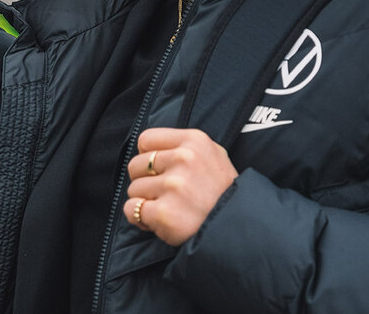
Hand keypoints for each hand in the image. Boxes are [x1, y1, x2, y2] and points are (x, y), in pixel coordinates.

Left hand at [122, 127, 237, 245]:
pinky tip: (159, 221)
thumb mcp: (213, 155)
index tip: (159, 170)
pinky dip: (140, 218)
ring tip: (168, 208)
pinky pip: (131, 209)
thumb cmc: (222, 192)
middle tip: (164, 193)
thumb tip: (146, 147)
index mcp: (194, 141)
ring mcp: (173, 186)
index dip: (147, 156)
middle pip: (136, 164)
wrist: (237, 229)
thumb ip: (184, 145)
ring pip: (133, 188)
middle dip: (144, 181)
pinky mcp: (164, 212)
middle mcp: (184, 159)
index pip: (145, 139)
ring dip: (145, 201)